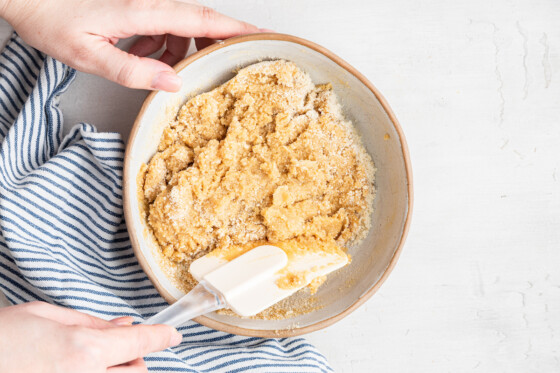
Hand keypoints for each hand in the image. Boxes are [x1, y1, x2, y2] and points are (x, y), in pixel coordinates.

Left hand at [0, 0, 261, 90]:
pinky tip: (143, 55)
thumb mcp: (89, 54)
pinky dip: (162, 44)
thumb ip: (133, 70)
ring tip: (153, 64)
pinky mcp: (136, 7)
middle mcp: (149, 2)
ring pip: (181, 26)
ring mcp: (144, 2)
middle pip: (199, 20)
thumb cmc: (50, 17)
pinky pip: (163, 26)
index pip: (202, 18)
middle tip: (224, 63)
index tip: (263, 36)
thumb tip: (173, 82)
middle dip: (215, 42)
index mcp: (144, 10)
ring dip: (180, 49)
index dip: (236, 28)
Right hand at [0, 301, 181, 372]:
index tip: (173, 334)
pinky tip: (79, 368)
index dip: (162, 336)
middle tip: (115, 344)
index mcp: (82, 350)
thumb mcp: (44, 314)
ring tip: (91, 359)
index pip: (141, 341)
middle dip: (136, 356)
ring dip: (120, 371)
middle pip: (139, 372)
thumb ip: (90, 322)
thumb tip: (123, 326)